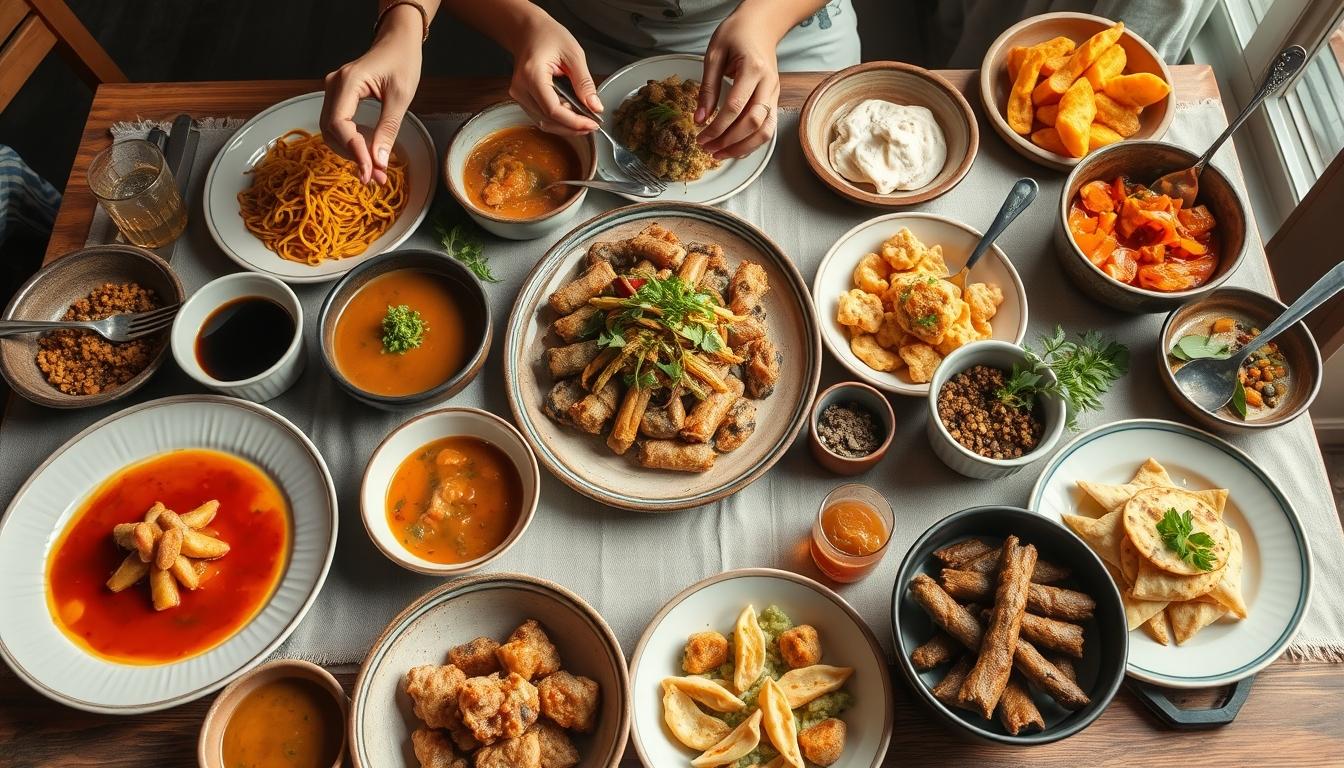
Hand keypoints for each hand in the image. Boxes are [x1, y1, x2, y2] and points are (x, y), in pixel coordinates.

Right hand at [320, 8, 422, 183]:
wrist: (397, 41)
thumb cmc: (402, 62)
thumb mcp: (401, 97)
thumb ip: (388, 129)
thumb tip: (379, 162)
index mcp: (348, 82)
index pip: (340, 124)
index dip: (353, 151)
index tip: (369, 172)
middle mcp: (334, 85)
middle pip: (332, 131)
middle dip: (353, 156)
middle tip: (376, 177)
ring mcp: (333, 91)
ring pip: (332, 131)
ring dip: (351, 153)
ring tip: (375, 170)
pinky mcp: (339, 97)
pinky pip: (338, 125)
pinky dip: (351, 143)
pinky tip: (368, 153)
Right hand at [506, 11, 602, 134]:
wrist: (527, 30)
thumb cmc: (547, 35)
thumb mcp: (573, 54)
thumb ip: (584, 82)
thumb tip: (595, 106)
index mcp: (532, 75)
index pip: (553, 109)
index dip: (574, 122)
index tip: (592, 124)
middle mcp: (521, 88)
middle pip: (547, 120)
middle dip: (572, 127)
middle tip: (592, 125)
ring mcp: (518, 95)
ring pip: (543, 123)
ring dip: (565, 127)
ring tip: (584, 121)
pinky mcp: (522, 98)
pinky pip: (540, 116)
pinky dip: (557, 120)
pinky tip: (571, 116)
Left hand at [696, 11, 780, 159]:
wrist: (761, 25)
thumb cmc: (738, 34)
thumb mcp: (714, 55)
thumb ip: (707, 88)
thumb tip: (700, 118)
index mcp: (753, 69)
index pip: (736, 107)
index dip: (717, 127)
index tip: (701, 136)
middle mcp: (768, 84)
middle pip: (753, 123)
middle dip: (729, 141)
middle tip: (707, 148)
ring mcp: (774, 93)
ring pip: (765, 130)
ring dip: (743, 147)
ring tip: (720, 154)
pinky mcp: (774, 99)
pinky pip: (767, 127)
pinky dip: (752, 142)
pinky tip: (735, 148)